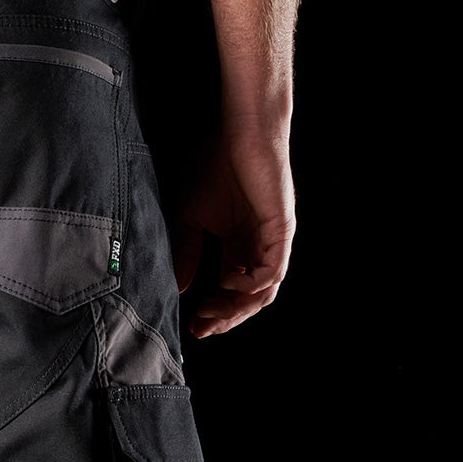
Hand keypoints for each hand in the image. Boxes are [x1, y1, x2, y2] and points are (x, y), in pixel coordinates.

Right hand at [172, 123, 295, 337]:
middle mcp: (260, 249)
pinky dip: (249, 283)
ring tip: (209, 311)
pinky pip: (272, 272)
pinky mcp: (281, 231)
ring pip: (263, 293)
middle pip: (249, 300)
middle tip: (200, 328)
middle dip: (224, 318)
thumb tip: (181, 289)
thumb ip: (187, 253)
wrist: (242, 132)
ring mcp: (274, 242)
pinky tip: (226, 279)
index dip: (213, 312)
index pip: (231, 291)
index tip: (192, 326)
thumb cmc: (218, 166)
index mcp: (241, 247)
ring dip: (236, 309)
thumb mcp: (192, 218)